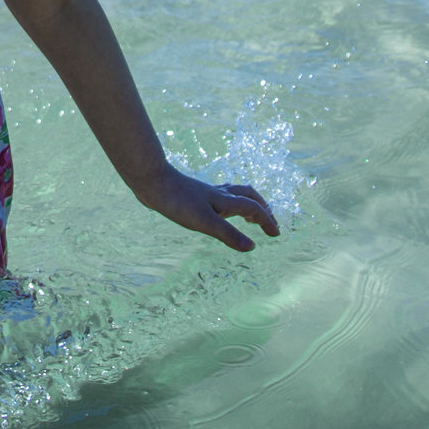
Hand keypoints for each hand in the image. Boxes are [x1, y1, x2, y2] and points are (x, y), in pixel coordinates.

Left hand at [130, 162, 279, 251]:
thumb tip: (251, 247)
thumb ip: (228, 234)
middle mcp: (219, 194)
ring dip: (248, 204)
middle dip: (262, 207)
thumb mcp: (204, 222)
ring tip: (250, 217)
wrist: (152, 181)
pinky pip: (220, 197)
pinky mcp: (195, 195)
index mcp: (225, 200)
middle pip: (249, 196)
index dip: (267, 221)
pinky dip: (229, 203)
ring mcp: (207, 193)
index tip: (276, 235)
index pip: (254, 209)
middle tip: (269, 221)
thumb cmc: (177, 201)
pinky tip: (218, 210)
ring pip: (235, 195)